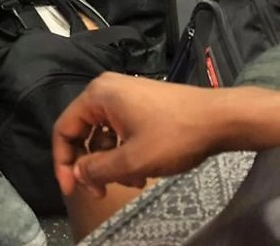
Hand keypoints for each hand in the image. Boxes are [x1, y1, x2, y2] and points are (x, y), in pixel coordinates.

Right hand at [52, 73, 223, 198]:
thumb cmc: (173, 135)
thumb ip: (98, 169)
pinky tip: (141, 171)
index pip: (64, 128)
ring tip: (132, 183)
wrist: (218, 118)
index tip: (71, 190)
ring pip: (102, 134)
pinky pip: (118, 129)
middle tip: (100, 191)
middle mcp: (106, 90)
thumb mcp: (133, 160)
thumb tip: (77, 174)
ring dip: (111, 162)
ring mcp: (124, 95)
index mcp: (97, 95)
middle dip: (91, 165)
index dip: (63, 162)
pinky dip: (124, 152)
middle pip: (83, 131)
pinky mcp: (139, 103)